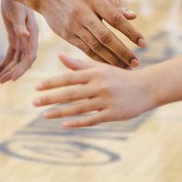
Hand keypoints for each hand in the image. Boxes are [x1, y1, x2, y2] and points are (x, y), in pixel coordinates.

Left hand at [0, 0, 39, 83]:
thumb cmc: (17, 0)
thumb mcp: (18, 12)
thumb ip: (21, 25)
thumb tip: (25, 35)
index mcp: (33, 36)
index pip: (30, 57)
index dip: (22, 69)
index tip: (13, 79)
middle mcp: (29, 41)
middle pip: (23, 62)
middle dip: (13, 73)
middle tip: (1, 82)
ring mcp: (22, 41)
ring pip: (16, 61)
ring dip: (8, 71)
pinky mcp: (14, 39)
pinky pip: (10, 55)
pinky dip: (4, 64)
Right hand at [4, 0, 144, 69]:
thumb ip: (114, 3)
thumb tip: (133, 16)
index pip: (115, 18)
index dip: (131, 32)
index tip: (144, 43)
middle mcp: (82, 13)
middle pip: (106, 37)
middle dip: (123, 52)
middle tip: (136, 63)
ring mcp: (72, 26)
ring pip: (95, 47)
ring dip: (112, 59)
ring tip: (126, 67)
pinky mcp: (66, 35)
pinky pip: (84, 50)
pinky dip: (98, 59)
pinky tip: (109, 65)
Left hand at [33, 53, 154, 126]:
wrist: (147, 87)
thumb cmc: (120, 77)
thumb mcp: (101, 68)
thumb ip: (79, 64)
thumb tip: (59, 57)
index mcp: (95, 73)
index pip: (69, 78)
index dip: (52, 82)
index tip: (36, 87)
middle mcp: (99, 85)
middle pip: (70, 93)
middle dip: (50, 98)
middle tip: (33, 102)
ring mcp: (106, 100)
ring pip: (78, 108)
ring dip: (60, 112)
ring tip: (44, 115)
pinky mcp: (113, 113)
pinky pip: (92, 119)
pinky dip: (78, 122)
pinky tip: (64, 124)